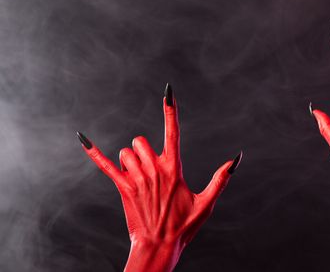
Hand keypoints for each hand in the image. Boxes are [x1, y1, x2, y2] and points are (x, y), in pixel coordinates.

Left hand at [77, 84, 241, 271]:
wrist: (160, 246)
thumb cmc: (184, 226)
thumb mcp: (206, 202)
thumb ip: (221, 179)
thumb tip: (236, 159)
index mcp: (174, 169)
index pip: (173, 133)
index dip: (171, 111)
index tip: (168, 93)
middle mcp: (154, 170)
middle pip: (141, 141)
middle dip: (144, 149)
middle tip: (151, 168)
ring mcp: (136, 179)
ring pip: (127, 152)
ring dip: (131, 159)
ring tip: (140, 178)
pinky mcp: (122, 188)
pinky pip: (105, 166)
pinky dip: (94, 152)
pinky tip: (83, 139)